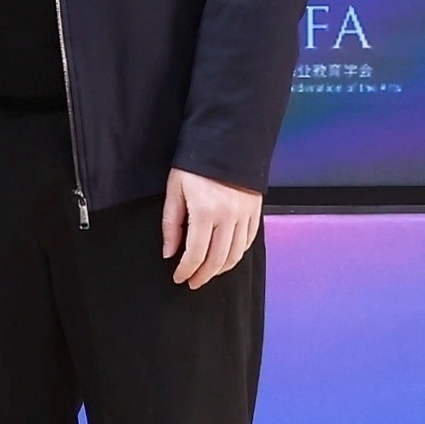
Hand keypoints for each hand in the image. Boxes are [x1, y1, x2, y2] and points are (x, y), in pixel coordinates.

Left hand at [161, 165, 262, 289]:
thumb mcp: (175, 190)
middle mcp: (228, 217)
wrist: (226, 141)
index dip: (186, 270)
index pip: (195, 254)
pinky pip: (249, 241)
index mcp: (205, 212)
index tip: (179, 278)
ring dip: (221, 269)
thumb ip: (171, 224)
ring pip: (235, 254)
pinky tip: (227, 257)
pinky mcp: (255, 211)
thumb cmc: (195, 164)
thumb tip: (169, 253)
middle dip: (203, 275)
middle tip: (193, 282)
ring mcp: (244, 215)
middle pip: (217, 260)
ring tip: (209, 273)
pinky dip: (238, 254)